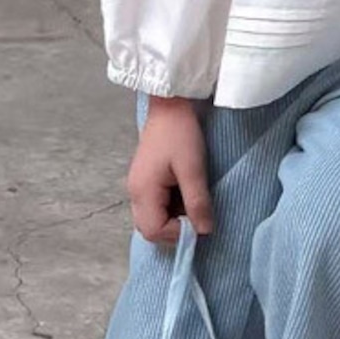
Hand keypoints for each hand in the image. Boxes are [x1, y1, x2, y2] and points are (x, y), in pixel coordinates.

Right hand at [126, 97, 213, 245]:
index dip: (178, 234)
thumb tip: (204, 231)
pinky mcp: (145, 179)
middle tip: (195, 214)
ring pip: (152, 218)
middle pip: (149, 228)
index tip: (198, 221)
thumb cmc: (181, 134)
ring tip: (192, 200)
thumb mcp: (193, 169)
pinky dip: (171, 206)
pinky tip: (185, 191)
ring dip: (174, 217)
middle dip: (174, 229)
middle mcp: (135, 192)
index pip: (154, 231)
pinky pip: (155, 205)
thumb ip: (197, 203)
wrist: (170, 105)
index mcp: (143, 191)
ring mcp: (138, 186)